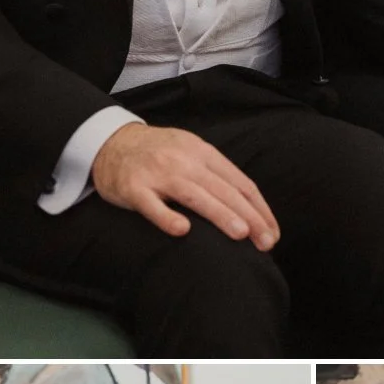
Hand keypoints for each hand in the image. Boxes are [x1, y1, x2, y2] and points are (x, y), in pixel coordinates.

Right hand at [90, 116, 279, 244]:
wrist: (111, 142)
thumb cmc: (158, 153)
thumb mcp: (190, 153)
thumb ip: (215, 175)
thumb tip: (248, 208)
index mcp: (202, 152)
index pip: (239, 181)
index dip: (259, 208)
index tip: (272, 232)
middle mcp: (183, 160)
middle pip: (222, 188)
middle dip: (249, 216)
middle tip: (266, 242)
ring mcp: (158, 173)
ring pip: (194, 194)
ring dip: (219, 213)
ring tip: (241, 234)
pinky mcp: (133, 188)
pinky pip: (152, 205)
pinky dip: (167, 217)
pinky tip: (182, 231)